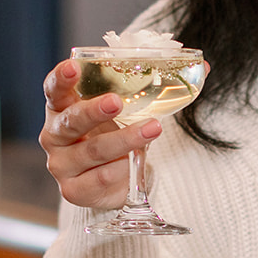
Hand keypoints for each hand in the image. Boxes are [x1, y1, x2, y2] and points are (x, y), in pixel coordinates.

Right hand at [39, 58, 162, 208]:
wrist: (115, 181)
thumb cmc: (115, 135)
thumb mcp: (130, 112)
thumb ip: (155, 89)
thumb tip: (203, 68)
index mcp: (62, 107)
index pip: (54, 89)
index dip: (61, 78)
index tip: (72, 67)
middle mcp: (54, 135)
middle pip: (71, 120)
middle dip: (94, 111)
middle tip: (116, 102)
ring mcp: (60, 164)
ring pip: (93, 151)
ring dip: (124, 140)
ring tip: (152, 130)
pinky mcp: (72, 190)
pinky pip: (100, 178)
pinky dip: (122, 170)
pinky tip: (134, 164)